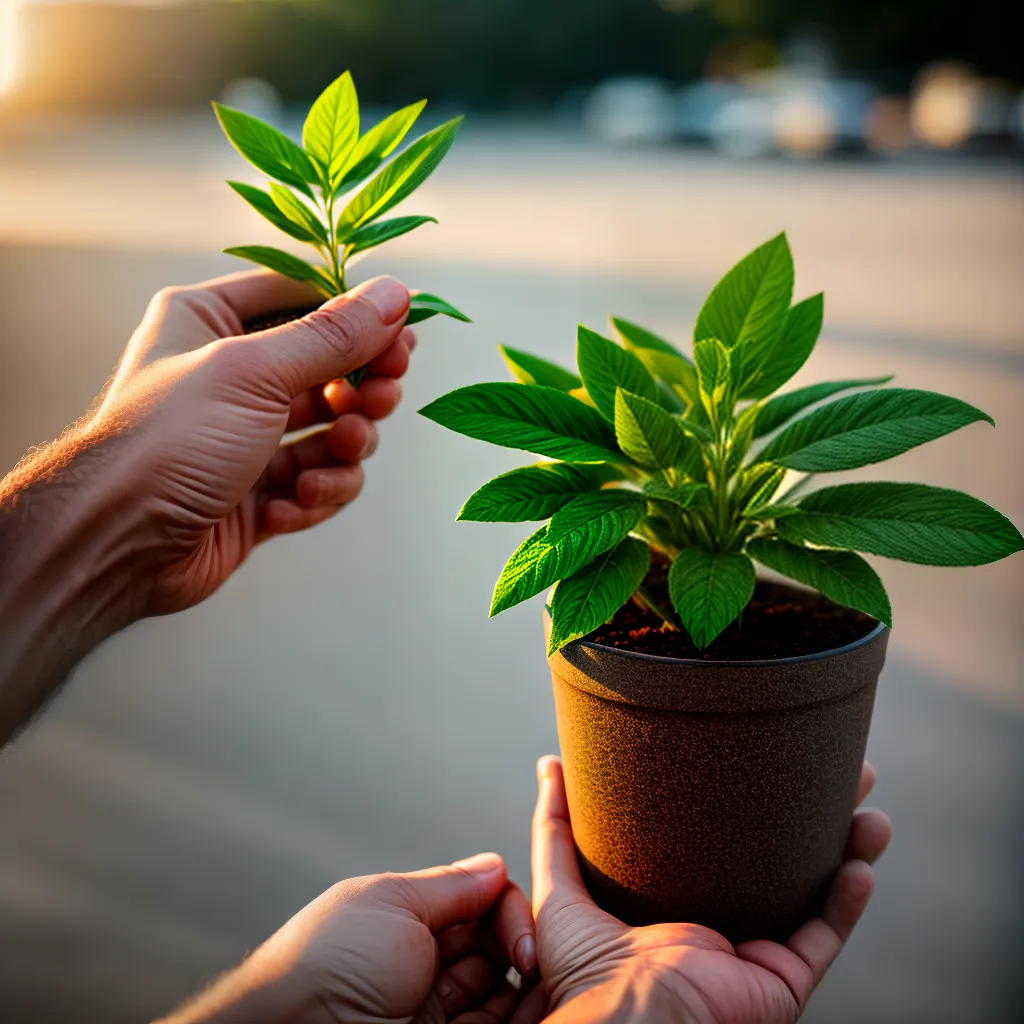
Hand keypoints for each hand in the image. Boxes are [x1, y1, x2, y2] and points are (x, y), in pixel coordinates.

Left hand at [0, 270, 412, 739]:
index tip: (401, 330)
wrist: (117, 545)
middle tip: (383, 396)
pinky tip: (292, 506)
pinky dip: (316, 495)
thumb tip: (395, 294)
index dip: (354, 315)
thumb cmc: (167, 441)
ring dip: (346, 446)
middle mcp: (231, 377)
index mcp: (211, 322)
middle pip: (328, 370)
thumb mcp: (254, 372)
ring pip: (331, 432)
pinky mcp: (259, 494)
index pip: (301, 298)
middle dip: (361, 389)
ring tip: (341, 453)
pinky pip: (315, 483)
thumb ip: (331, 336)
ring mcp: (247, 438)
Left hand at [160, 853, 537, 1023]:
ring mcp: (430, 1008)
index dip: (507, 908)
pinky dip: (518, 1013)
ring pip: (498, 989)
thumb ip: (452, 886)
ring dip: (527, 982)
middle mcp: (421, 959)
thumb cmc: (331, 962)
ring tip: (548, 980)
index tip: (526, 929)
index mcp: (407, 914)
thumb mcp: (394, 903)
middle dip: (522, 943)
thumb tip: (496, 864)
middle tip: (540, 956)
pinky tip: (537, 1003)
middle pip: (494, 944)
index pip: (478, 901)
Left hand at [528, 755, 891, 1023]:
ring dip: (847, 850)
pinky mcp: (780, 980)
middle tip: (840, 770)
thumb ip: (555, 826)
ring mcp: (756, 951)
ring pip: (816, 892)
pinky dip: (847, 904)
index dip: (753, 802)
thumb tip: (550, 763)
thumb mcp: (560, 884)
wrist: (619, 1019)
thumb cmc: (582, 967)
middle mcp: (724, 923)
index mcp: (679, 900)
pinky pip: (824, 937)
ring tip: (869, 806)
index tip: (768, 753)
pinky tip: (861, 863)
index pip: (726, 844)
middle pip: (783, 860)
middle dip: (816, 816)